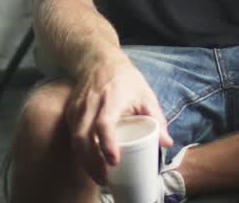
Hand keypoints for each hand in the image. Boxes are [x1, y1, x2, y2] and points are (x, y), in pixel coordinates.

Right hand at [65, 53, 173, 185]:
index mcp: (110, 99)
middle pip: (83, 138)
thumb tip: (167, 143)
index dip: (107, 145)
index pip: (104, 125)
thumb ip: (157, 119)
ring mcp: (77, 109)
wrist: (99, 60)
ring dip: (85, 161)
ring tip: (99, 175)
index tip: (114, 161)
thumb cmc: (126, 79)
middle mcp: (90, 105)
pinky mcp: (71, 113)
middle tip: (105, 178)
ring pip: (75, 140)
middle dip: (92, 162)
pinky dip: (80, 152)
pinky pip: (72, 136)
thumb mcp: (146, 95)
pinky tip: (90, 162)